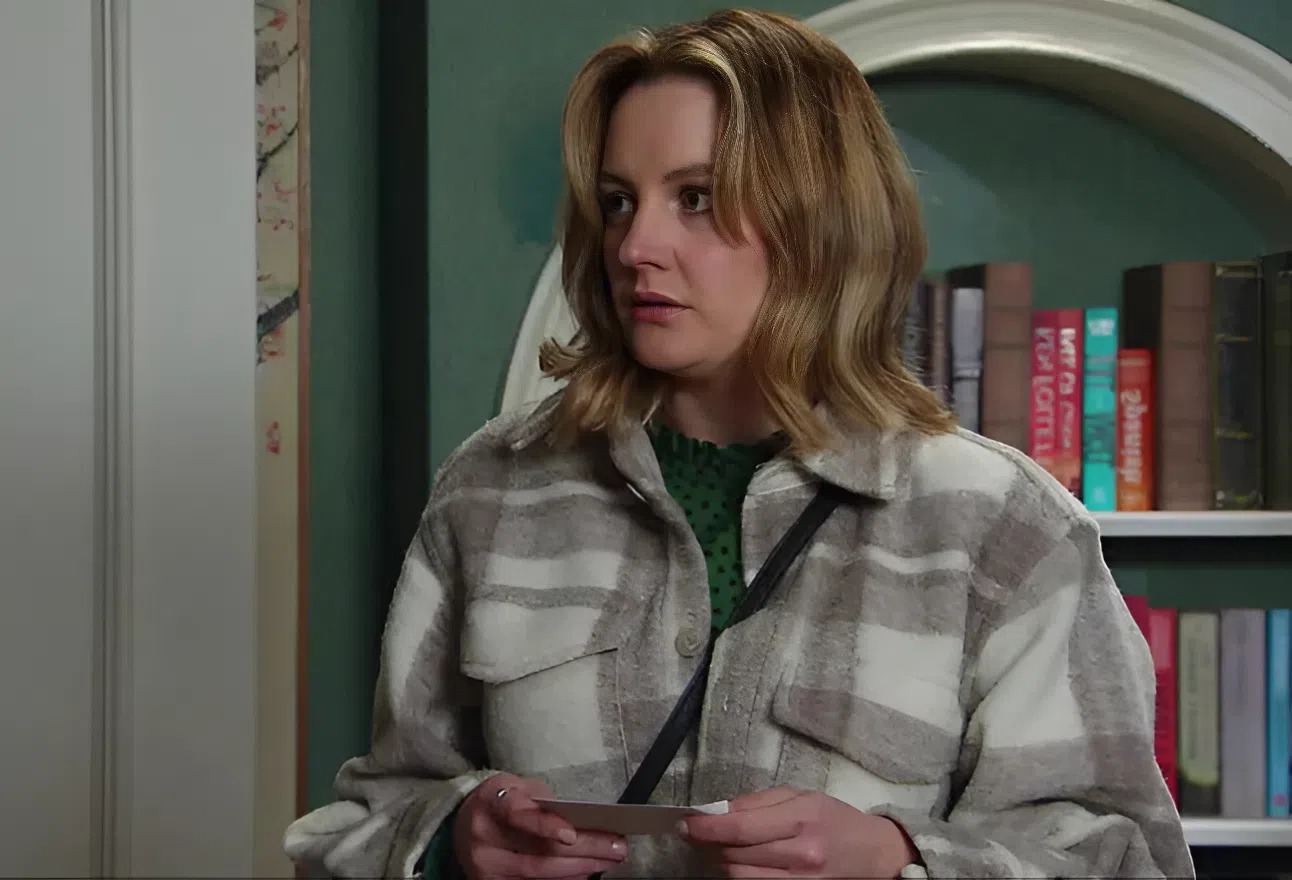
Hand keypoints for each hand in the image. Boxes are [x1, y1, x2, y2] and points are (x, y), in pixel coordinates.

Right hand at [453, 774, 628, 879]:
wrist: (464, 825)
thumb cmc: (502, 801)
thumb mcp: (519, 787)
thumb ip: (547, 802)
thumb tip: (587, 821)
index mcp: (491, 802)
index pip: (517, 814)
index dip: (544, 825)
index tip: (571, 834)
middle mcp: (484, 837)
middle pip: (537, 852)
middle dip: (583, 850)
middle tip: (616, 847)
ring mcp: (487, 867)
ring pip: (538, 874)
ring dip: (579, 868)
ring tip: (608, 859)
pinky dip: (564, 879)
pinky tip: (585, 872)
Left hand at [677, 787, 917, 877]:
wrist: (875, 856)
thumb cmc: (836, 820)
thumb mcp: (801, 796)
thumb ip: (757, 802)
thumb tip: (718, 811)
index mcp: (801, 819)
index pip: (740, 827)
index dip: (706, 828)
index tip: (685, 824)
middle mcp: (800, 855)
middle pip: (734, 856)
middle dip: (710, 844)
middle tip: (702, 833)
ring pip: (739, 877)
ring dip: (723, 862)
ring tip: (724, 848)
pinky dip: (741, 876)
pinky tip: (742, 863)